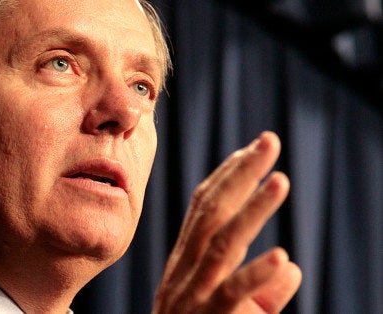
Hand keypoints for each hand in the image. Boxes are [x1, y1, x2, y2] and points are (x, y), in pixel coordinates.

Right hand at [153, 131, 301, 312]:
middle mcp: (186, 271)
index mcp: (186, 261)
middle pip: (211, 214)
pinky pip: (230, 298)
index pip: (203, 208)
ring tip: (280, 182)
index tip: (250, 149)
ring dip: (252, 212)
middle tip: (268, 141)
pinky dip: (254, 277)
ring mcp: (194, 295)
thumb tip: (290, 263)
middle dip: (240, 174)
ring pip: (222, 247)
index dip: (226, 176)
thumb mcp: (227, 309)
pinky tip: (281, 258)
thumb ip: (260, 288)